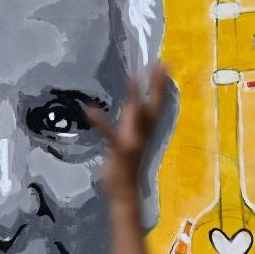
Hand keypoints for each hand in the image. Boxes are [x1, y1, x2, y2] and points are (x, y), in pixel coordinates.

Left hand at [87, 64, 169, 207]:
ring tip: (133, 76)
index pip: (157, 103)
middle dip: (156, 84)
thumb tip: (133, 103)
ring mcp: (133, 141)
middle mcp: (144, 133)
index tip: (164, 63)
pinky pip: (110, 134)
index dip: (161, 84)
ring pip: (137, 115)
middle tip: (160, 62)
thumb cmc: (125, 165)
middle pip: (153, 104)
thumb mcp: (130, 138)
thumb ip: (132, 121)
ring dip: (135, 96)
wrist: (125, 191)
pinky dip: (100, 122)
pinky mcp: (120, 150)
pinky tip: (90, 110)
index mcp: (146, 130)